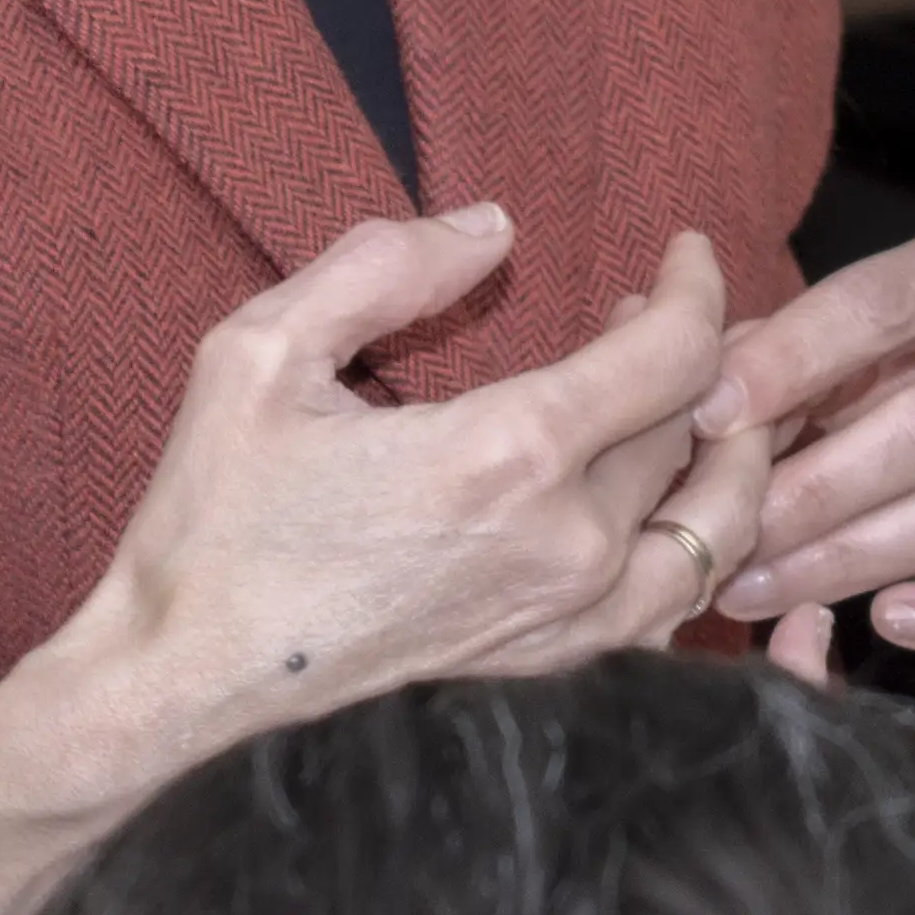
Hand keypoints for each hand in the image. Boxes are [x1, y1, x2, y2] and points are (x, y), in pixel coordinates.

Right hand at [0, 207, 768, 914]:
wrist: (183, 686)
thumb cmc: (213, 520)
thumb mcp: (261, 352)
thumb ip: (382, 266)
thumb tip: (493, 227)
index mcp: (506, 454)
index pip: (673, 354)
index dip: (697, 287)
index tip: (684, 251)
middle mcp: (565, 544)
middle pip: (698, 429)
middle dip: (706, 356)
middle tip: (671, 315)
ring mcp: (569, 622)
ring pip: (714, 525)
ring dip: (731, 452)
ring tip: (703, 402)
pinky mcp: (554, 671)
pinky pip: (679, 604)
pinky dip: (705, 545)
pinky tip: (678, 509)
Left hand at [699, 188, 914, 663]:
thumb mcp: (899, 328)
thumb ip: (814, 354)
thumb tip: (699, 399)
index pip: (893, 298)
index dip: (793, 357)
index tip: (708, 412)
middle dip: (812, 488)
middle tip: (726, 536)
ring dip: (856, 560)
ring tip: (766, 589)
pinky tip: (889, 621)